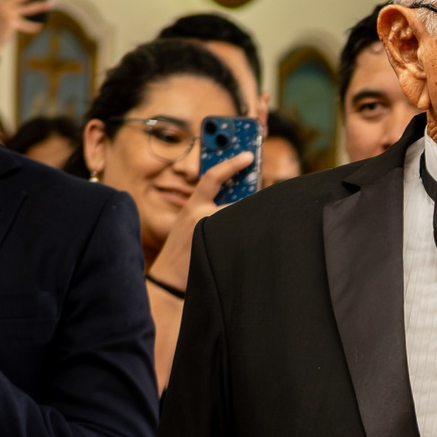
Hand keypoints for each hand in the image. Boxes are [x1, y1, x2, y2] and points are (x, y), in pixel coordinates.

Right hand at [146, 151, 256, 295]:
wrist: (167, 281)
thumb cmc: (182, 253)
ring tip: (267, 215)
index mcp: (191, 206)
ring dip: (253, 218)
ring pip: (241, 217)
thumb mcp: (188, 224)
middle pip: (238, 199)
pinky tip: (260, 236)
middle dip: (253, 195)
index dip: (231, 164)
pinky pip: (241, 234)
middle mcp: (199, 215)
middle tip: (269, 190)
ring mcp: (209, 231)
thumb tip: (238, 199)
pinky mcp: (217, 247)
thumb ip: (206, 210)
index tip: (248, 155)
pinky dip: (251, 233)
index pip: (212, 177)